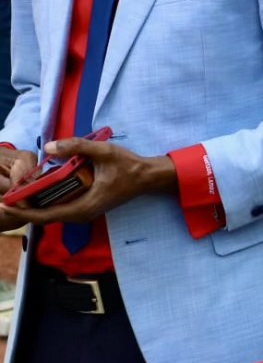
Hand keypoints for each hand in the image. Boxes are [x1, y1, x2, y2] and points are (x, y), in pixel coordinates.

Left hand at [0, 138, 175, 228]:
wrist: (148, 177)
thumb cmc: (128, 166)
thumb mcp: (104, 152)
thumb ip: (77, 147)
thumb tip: (50, 146)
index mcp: (83, 206)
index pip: (45, 215)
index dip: (23, 211)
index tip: (6, 204)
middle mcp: (81, 214)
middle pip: (44, 217)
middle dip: (24, 208)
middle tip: (7, 195)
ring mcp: (84, 212)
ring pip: (51, 214)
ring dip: (34, 205)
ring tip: (18, 192)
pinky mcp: (86, 207)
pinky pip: (60, 208)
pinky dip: (46, 202)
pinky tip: (38, 190)